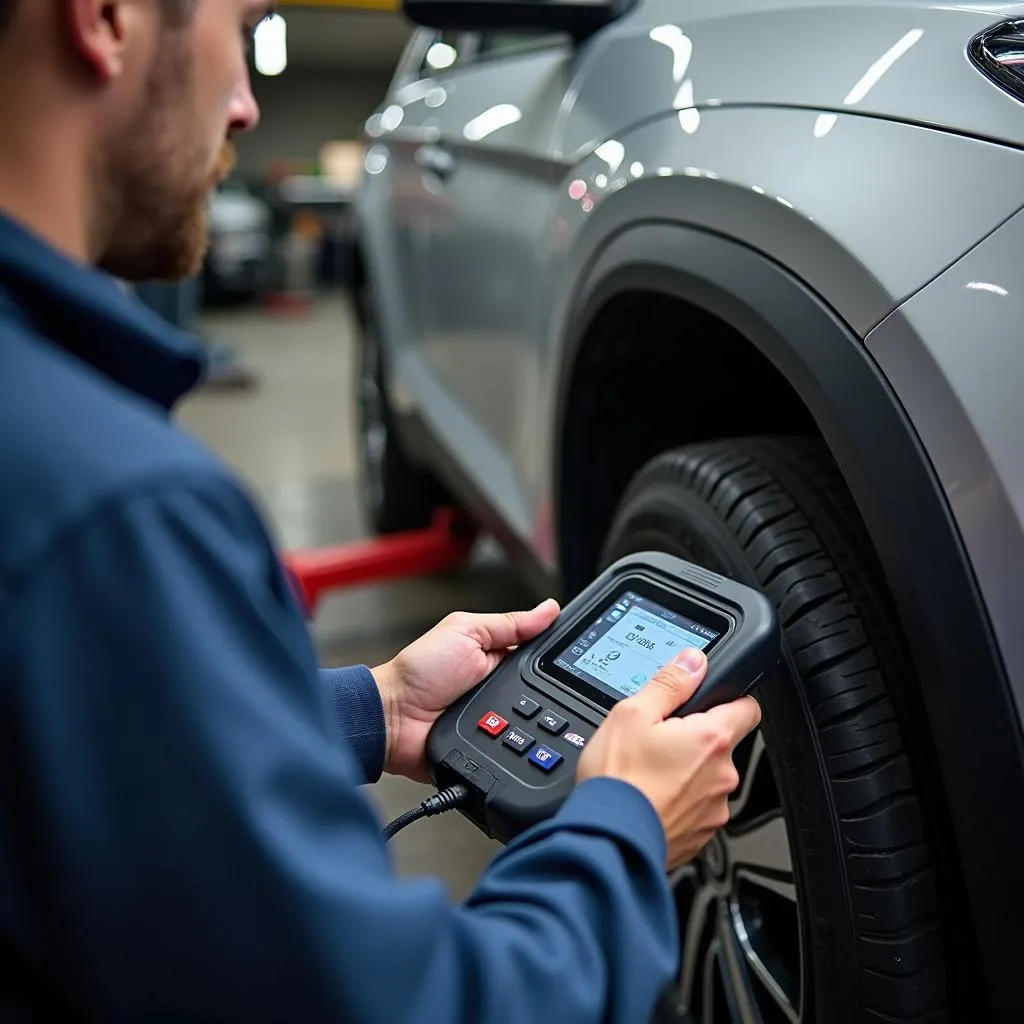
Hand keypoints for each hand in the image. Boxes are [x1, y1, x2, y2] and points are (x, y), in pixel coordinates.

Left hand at [372, 599, 560, 781]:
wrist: (393, 718)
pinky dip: (517, 742)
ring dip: (531, 719)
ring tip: (516, 709)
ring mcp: (497, 718)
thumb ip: (508, 624)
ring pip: (533, 721)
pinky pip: (515, 746)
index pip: (538, 653)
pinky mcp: (491, 746)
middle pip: (541, 689)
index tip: (573, 654)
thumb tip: (548, 610)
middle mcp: (500, 687)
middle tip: (536, 686)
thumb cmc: (419, 671)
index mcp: (497, 654)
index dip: (553, 654)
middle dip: (545, 690)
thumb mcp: (466, 632)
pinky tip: (516, 737)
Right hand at [577, 648, 760, 869]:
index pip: (748, 707)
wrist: (609, 841)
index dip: (730, 699)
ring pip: (708, 779)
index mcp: (712, 739)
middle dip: (695, 740)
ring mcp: (714, 810)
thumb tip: (692, 662)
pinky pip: (696, 809)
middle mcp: (723, 776)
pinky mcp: (701, 836)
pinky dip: (677, 802)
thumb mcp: (632, 713)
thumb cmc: (618, 780)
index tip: (710, 701)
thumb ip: (669, 683)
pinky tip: (649, 797)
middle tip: (657, 740)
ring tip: (647, 773)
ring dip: (686, 773)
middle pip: (722, 745)